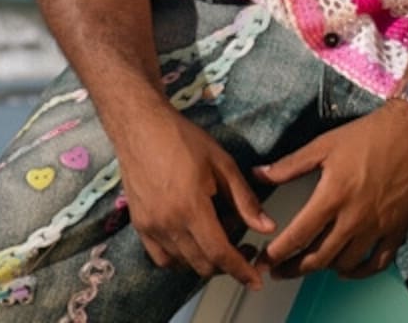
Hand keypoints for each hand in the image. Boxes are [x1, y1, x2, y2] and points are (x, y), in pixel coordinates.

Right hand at [112, 103, 274, 288]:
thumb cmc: (183, 139)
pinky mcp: (139, 226)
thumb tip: (267, 227)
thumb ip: (244, 199)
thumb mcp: (222, 163)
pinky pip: (163, 257)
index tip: (256, 281)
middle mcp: (168, 224)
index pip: (219, 253)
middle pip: (203, 264)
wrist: (140, 126)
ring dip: (205, 259)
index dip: (241, 270)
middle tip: (244, 244)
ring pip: (184, 263)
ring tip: (219, 232)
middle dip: (227, 264)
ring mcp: (150, 228)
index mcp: (191, 208)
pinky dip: (181, 258)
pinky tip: (193, 240)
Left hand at [253, 101, 407, 278]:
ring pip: (344, 264)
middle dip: (294, 268)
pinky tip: (347, 267)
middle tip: (280, 270)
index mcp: (334, 195)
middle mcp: (355, 217)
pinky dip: (359, 272)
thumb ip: (290, 164)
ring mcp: (378, 226)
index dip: (278, 252)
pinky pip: (376, 264)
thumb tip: (259, 174)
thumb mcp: (325, 144)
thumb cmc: (369, 133)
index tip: (264, 260)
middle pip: (319, 257)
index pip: (298, 235)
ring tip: (310, 263)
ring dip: (324, 268)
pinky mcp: (398, 229)